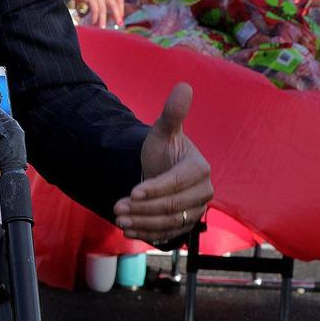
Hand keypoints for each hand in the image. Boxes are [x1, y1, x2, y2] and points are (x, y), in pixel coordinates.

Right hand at [76, 0, 124, 27]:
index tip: (121, 18)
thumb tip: (114, 17)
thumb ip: (108, 2)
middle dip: (117, 16)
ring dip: (103, 20)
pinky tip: (94, 22)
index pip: (120, 0)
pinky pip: (95, 10)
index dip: (121, 10)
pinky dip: (95, 17)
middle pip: (114, 5)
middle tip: (118, 24)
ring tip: (103, 27)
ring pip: (103, 9)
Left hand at [113, 83, 212, 244]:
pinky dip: (147, 234)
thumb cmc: (163, 148)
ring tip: (118, 219)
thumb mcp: (163, 131)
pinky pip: (168, 234)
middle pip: (172, 206)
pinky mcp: (185, 226)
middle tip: (117, 208)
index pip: (176, 183)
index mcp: (200, 169)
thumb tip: (184, 86)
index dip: (155, 189)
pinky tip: (128, 230)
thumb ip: (173, 113)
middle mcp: (203, 193)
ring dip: (142, 223)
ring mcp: (195, 211)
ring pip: (169, 223)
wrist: (161, 168)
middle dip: (143, 209)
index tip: (132, 192)